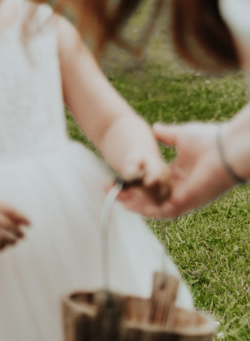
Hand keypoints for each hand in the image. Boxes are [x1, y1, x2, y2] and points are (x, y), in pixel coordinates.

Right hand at [0, 195, 29, 250]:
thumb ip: (3, 209)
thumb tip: (22, 222)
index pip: (9, 210)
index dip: (22, 217)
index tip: (29, 224)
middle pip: (6, 224)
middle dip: (17, 232)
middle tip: (22, 236)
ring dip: (10, 241)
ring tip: (14, 242)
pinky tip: (3, 246)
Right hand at [117, 121, 234, 218]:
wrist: (228, 148)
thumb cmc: (210, 140)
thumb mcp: (180, 135)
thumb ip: (166, 135)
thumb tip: (154, 128)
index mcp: (180, 173)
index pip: (153, 182)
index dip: (135, 182)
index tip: (118, 179)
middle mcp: (181, 187)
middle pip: (151, 197)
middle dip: (130, 196)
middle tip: (111, 192)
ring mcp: (185, 196)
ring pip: (156, 207)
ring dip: (136, 206)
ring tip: (118, 199)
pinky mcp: (188, 201)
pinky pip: (166, 212)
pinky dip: (149, 211)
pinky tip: (133, 206)